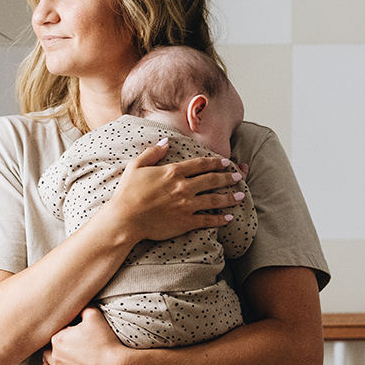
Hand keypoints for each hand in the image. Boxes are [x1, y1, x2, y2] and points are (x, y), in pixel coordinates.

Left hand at [42, 308, 127, 364]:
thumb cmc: (105, 341)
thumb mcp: (94, 315)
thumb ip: (83, 307)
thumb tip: (79, 304)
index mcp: (58, 338)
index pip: (58, 327)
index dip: (69, 326)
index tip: (79, 328)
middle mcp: (55, 354)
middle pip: (52, 343)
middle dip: (61, 339)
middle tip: (76, 338)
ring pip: (48, 359)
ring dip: (53, 353)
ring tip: (64, 349)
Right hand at [106, 142, 245, 243]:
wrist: (125, 218)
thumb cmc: (127, 193)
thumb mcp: (136, 166)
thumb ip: (153, 152)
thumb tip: (166, 141)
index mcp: (173, 172)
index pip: (200, 164)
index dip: (215, 162)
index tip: (225, 162)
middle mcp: (183, 187)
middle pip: (211, 180)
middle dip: (227, 178)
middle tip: (238, 177)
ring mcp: (186, 205)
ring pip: (214, 199)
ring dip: (229, 197)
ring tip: (240, 196)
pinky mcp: (185, 222)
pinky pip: (207, 220)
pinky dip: (220, 219)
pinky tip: (229, 218)